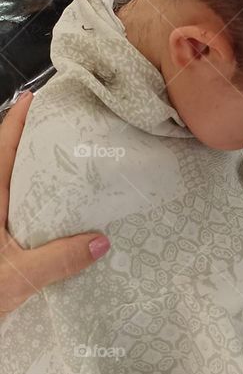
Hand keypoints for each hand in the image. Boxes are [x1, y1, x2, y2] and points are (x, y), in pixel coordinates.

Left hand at [0, 93, 110, 314]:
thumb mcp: (18, 277)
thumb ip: (59, 259)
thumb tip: (102, 242)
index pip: (3, 149)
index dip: (17, 120)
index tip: (35, 96)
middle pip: (5, 165)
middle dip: (30, 146)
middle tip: (65, 133)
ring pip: (8, 192)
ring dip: (30, 179)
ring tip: (66, 172)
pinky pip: (12, 217)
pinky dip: (31, 209)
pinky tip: (52, 220)